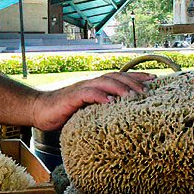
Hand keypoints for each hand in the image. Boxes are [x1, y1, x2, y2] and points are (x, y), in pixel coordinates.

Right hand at [31, 72, 154, 130]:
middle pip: (116, 77)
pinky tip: (110, 102)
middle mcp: (91, 83)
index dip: (137, 77)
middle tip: (148, 90)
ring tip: (134, 96)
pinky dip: (100, 96)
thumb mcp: (88, 110)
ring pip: (104, 82)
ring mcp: (81, 88)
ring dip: (120, 88)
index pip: (120, 77)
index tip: (154, 80)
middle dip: (134, 81)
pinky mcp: (72, 97)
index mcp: (96, 85)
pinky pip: (88, 94)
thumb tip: (122, 116)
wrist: (39, 110)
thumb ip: (102, 109)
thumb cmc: (64, 112)